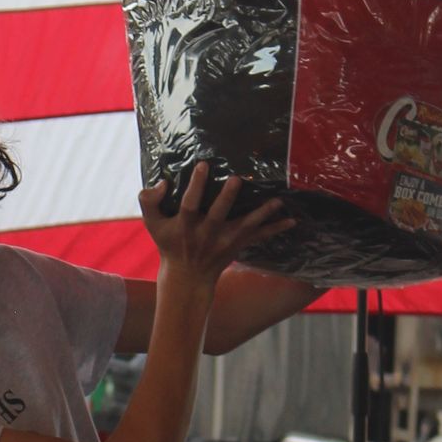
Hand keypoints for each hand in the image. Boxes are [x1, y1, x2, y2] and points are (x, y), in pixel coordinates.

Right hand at [139, 163, 289, 287]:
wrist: (188, 276)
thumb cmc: (170, 244)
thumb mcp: (153, 224)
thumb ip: (149, 201)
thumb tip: (163, 183)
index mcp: (186, 225)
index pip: (189, 204)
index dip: (196, 185)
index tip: (203, 165)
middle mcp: (207, 233)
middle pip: (219, 214)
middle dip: (227, 197)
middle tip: (237, 179)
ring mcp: (225, 241)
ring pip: (245, 226)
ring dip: (262, 214)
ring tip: (277, 201)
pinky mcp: (239, 245)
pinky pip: (260, 237)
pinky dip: (276, 228)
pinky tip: (292, 220)